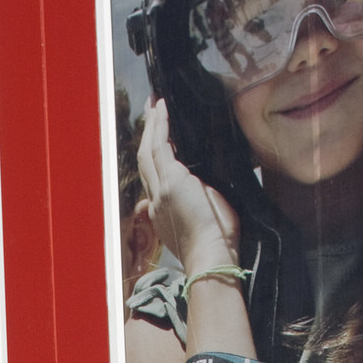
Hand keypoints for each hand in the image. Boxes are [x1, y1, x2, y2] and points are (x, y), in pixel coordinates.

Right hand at [137, 100, 240, 279]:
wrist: (211, 256)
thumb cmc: (217, 245)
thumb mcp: (206, 220)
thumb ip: (201, 200)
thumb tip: (206, 187)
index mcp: (163, 214)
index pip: (154, 179)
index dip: (155, 158)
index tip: (161, 141)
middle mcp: (155, 201)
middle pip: (146, 161)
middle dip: (148, 135)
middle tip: (151, 114)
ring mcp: (160, 191)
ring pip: (148, 151)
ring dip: (151, 126)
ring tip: (155, 105)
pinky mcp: (170, 181)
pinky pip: (159, 146)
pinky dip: (160, 126)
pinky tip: (162, 110)